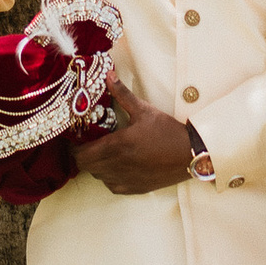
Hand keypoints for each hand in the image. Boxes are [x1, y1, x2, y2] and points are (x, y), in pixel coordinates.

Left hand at [82, 79, 199, 196]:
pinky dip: (109, 176)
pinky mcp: (134, 189)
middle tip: (89, 143)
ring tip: (104, 152)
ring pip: (98, 176)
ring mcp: (125, 180)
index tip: (78, 138)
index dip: (75, 147)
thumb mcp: (144, 110)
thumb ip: (122, 94)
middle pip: (86, 166)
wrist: (190, 154)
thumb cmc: (168, 131)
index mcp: (117, 145)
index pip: (81, 154)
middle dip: (84, 155)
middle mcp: (117, 166)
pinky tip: (118, 165)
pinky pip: (111, 185)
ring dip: (96, 165)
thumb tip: (108, 75)